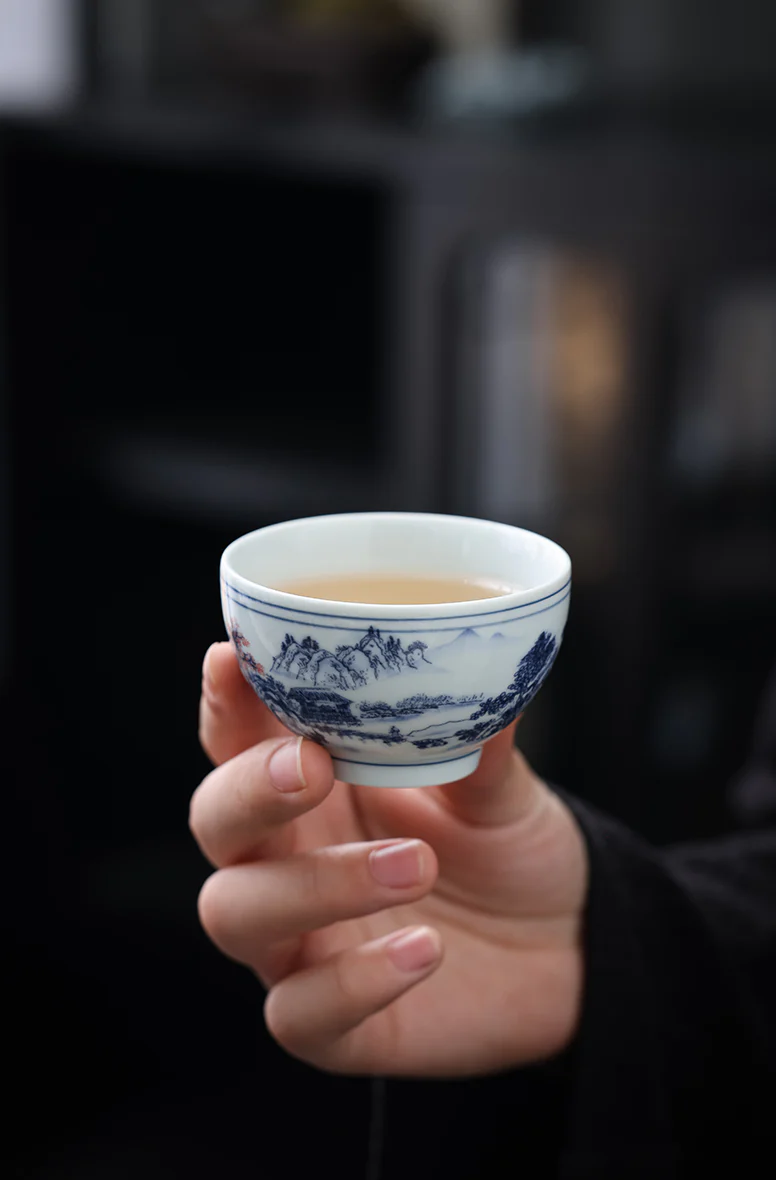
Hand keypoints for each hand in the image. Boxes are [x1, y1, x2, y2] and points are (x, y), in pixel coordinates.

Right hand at [191, 643, 587, 1077]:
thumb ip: (478, 739)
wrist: (566, 943)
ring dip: (317, 883)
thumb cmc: (508, 846)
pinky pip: (300, 1013)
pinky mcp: (333, 1023)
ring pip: (238, 914)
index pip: (239, 739)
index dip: (225, 703)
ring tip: (418, 863)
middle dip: (248, 791)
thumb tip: (489, 671)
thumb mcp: (501, 786)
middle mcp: (287, 861)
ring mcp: (300, 944)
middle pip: (214, 823)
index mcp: (311, 788)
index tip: (230, 659)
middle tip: (312, 767)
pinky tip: (425, 948)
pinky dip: (353, 981)